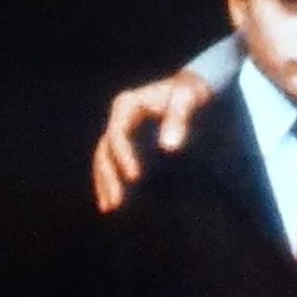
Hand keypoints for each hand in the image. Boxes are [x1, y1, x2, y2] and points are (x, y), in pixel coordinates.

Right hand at [91, 71, 212, 212]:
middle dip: (108, 176)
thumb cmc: (190, 93)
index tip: (136, 178)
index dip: (124, 157)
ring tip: (110, 207)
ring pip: (104, 158)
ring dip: (105, 182)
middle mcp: (118, 117)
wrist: (191, 89)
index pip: (118, 135)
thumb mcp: (188, 100)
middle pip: (105, 149)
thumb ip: (178, 120)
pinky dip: (112, 179)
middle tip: (116, 203)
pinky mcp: (126, 140)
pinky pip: (113, 162)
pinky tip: (114, 200)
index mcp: (127, 105)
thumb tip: (169, 147)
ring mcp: (120, 128)